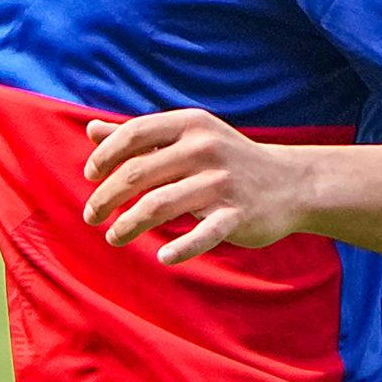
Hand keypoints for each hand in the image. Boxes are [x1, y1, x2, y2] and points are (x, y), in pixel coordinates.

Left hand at [81, 108, 311, 264]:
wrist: (292, 183)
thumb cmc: (228, 160)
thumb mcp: (190, 137)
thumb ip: (142, 136)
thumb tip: (91, 129)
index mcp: (192, 125)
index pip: (135, 133)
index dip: (105, 155)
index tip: (90, 176)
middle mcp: (206, 149)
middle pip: (137, 173)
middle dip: (106, 197)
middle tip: (90, 216)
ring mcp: (222, 183)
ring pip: (158, 205)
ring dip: (127, 225)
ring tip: (112, 236)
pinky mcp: (237, 215)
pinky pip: (201, 235)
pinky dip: (180, 248)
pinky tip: (162, 256)